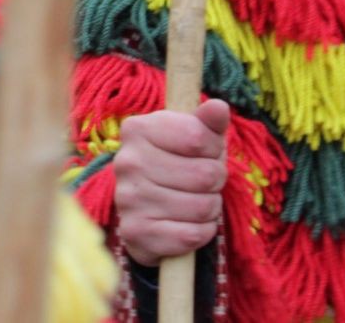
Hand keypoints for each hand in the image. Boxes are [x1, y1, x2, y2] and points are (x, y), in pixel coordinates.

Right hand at [113, 99, 228, 266]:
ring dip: (210, 207)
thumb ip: (208, 121)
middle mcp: (127, 162)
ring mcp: (127, 199)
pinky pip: (192, 236)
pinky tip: (190, 224)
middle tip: (204, 181)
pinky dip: (202, 232)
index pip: (198, 137)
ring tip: (196, 201)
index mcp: (138, 129)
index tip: (207, 152)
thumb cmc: (176, 163)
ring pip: (202, 206)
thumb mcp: (193, 135)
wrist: (146, 208)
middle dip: (216, 180)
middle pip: (204, 174)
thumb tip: (218, 108)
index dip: (214, 147)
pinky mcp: (135, 233)